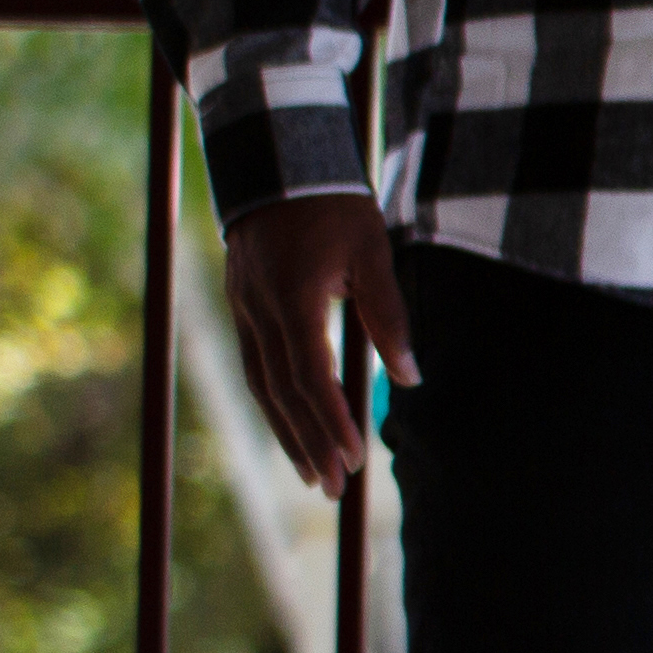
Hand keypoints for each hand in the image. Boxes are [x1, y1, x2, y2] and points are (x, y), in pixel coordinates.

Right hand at [219, 194, 414, 497]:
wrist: (276, 163)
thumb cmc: (334, 206)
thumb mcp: (372, 251)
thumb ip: (389, 315)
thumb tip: (411, 376)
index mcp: (294, 299)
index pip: (311, 375)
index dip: (331, 421)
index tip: (352, 459)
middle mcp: (260, 310)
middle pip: (282, 392)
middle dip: (309, 443)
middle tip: (333, 489)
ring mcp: (244, 308)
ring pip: (262, 384)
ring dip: (287, 432)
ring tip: (313, 474)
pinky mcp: (242, 305)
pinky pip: (256, 365)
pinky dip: (274, 403)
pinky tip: (291, 428)